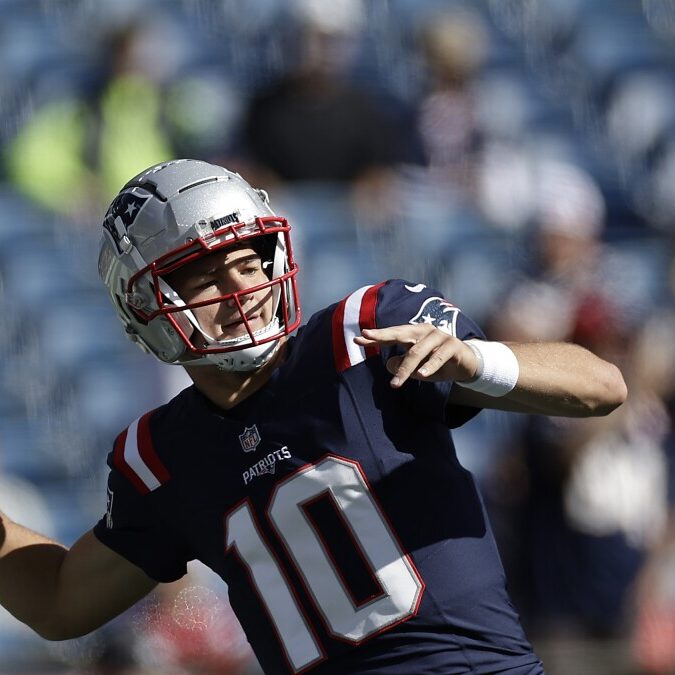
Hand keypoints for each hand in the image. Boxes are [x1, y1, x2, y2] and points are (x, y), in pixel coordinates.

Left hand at [354, 324, 479, 387]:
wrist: (468, 365)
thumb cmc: (438, 364)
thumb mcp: (417, 368)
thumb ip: (402, 365)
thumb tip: (388, 364)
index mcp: (414, 334)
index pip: (392, 335)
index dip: (376, 337)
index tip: (358, 339)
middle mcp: (425, 331)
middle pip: (401, 333)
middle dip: (383, 335)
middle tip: (367, 337)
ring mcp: (439, 336)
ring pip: (417, 351)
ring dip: (406, 369)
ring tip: (395, 384)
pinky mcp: (453, 346)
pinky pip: (438, 357)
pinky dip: (429, 366)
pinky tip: (421, 375)